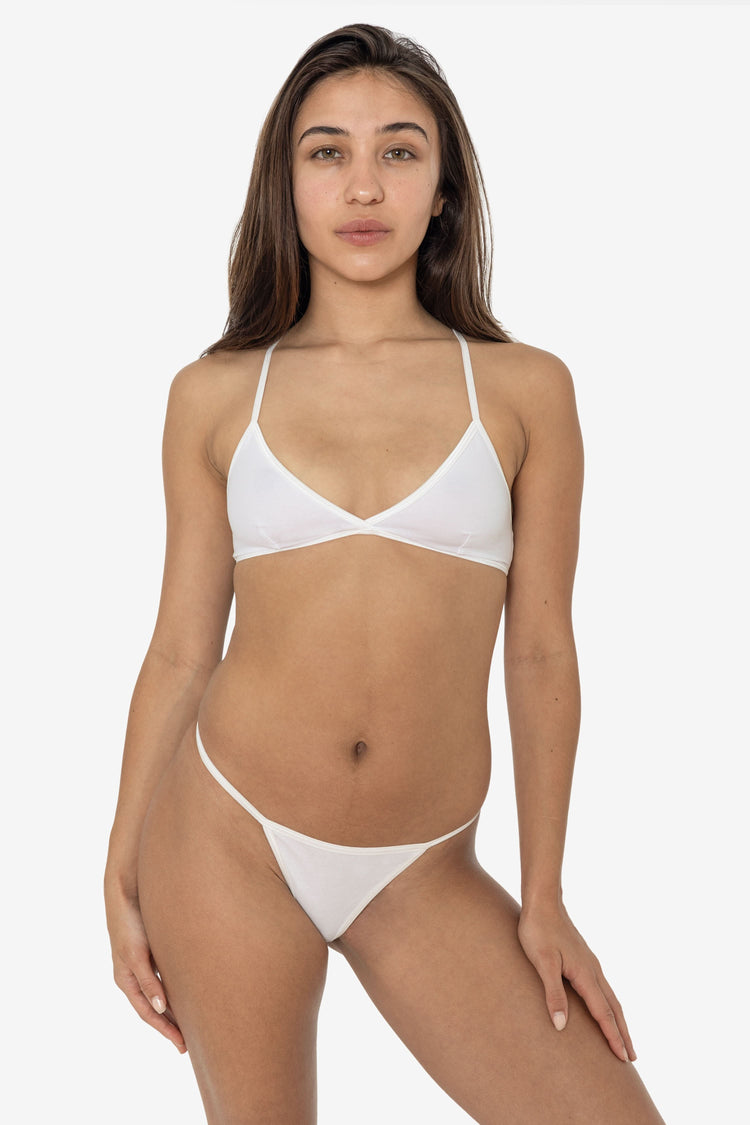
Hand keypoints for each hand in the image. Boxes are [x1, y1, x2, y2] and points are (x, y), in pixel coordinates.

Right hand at [105, 878, 186, 1053]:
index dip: (165, 1031)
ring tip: (194, 1023)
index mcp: (126, 979)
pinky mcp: (152, 950)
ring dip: (175, 1008)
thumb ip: (148, 980)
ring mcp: (143, 962)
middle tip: (190, 1043)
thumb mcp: (136, 954)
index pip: (148, 1013)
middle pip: (154, 1007)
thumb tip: (160, 1008)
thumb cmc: (129, 923)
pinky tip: (190, 991)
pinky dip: (176, 988)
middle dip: (170, 1026)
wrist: (128, 890)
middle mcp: (135, 974)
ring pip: (162, 993)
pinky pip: (166, 976)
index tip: (182, 1046)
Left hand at [517, 900, 634, 1062]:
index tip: (624, 1058)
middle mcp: (593, 970)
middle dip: (622, 1033)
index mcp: (585, 974)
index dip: (613, 1036)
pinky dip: (608, 1004)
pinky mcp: (583, 958)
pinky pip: (602, 988)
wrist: (543, 902)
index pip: (603, 1013)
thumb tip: (562, 1026)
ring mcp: (589, 963)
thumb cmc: (538, 931)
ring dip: (617, 1019)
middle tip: (632, 1057)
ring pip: (609, 997)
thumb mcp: (543, 963)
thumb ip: (553, 994)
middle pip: (613, 1008)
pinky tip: (603, 1005)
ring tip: (623, 1037)